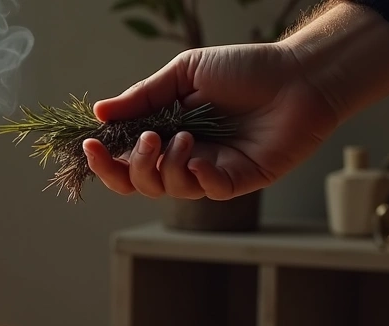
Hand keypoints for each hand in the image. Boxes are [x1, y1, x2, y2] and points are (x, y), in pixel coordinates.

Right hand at [82, 42, 340, 199]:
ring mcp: (209, 170)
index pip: (125, 158)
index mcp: (165, 131)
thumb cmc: (245, 69)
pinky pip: (208, 192)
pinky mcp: (238, 180)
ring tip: (184, 138)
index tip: (90, 146)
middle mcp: (183, 155)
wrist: (298, 76)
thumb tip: (100, 113)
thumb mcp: (185, 74)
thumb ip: (144, 96)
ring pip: (169, 188)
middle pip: (140, 183)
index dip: (105, 160)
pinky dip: (199, 179)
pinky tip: (203, 160)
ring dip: (167, 167)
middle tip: (147, 142)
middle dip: (133, 168)